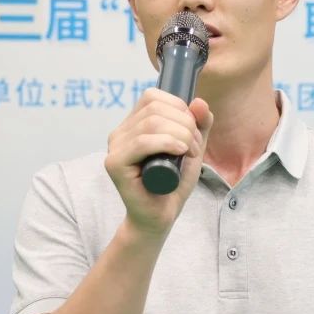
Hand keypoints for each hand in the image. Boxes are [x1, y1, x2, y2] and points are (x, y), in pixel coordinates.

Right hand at [104, 89, 213, 243]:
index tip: (193, 131)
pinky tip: (179, 152)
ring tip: (190, 153)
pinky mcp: (115, 164)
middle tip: (195, 148)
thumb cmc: (173, 184)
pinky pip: (142, 142)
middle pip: (155, 108)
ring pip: (151, 123)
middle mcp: (120, 132)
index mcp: (133, 124)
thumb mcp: (192, 148)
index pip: (153, 96)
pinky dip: (166, 143)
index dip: (178, 107)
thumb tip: (199, 101)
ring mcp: (115, 147)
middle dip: (185, 124)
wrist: (160, 216)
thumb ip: (199, 125)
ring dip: (181, 136)